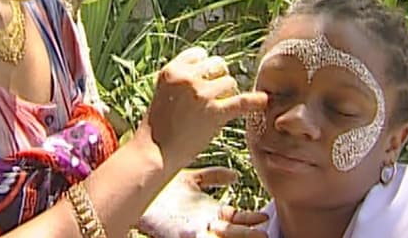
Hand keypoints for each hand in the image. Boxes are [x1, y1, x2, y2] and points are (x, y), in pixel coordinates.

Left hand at [137, 167, 267, 237]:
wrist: (141, 187)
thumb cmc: (163, 185)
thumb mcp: (193, 178)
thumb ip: (214, 176)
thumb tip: (236, 176)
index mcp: (209, 210)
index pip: (236, 218)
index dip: (251, 219)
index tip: (265, 216)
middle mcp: (205, 223)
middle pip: (234, 231)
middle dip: (250, 233)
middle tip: (267, 232)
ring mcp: (196, 230)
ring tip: (258, 237)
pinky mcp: (184, 235)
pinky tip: (224, 234)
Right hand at [140, 47, 266, 167]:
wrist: (155, 153)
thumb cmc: (159, 126)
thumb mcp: (164, 91)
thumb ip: (183, 78)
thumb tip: (211, 69)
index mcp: (171, 70)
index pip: (200, 55)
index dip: (204, 68)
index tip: (203, 81)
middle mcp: (186, 78)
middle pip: (218, 65)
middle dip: (218, 78)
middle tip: (211, 98)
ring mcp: (201, 94)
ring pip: (230, 82)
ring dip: (228, 95)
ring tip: (216, 110)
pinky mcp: (214, 112)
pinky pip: (242, 101)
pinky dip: (255, 101)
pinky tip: (263, 101)